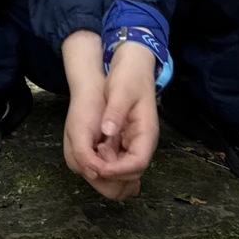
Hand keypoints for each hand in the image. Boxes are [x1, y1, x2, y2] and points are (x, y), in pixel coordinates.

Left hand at [94, 41, 159, 185]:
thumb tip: (107, 131)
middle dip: (111, 172)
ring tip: (92, 153)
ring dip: (107, 168)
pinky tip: (93, 150)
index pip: (138, 163)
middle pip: (132, 172)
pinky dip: (105, 160)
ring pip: (124, 168)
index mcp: (146, 132)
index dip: (119, 170)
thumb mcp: (120, 91)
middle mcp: (143, 141)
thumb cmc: (129, 76)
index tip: (99, 167)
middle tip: (92, 160)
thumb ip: (115, 112)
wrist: (133, 65)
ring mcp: (134, 141)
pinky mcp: (125, 138)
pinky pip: (117, 158)